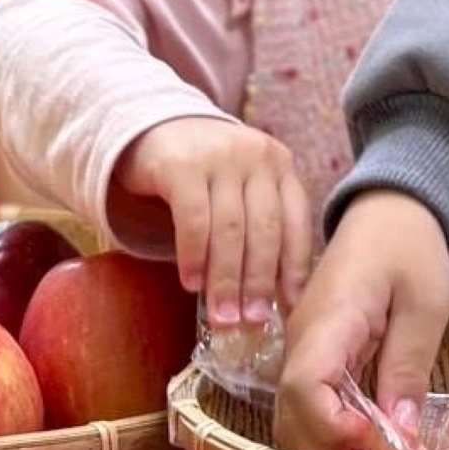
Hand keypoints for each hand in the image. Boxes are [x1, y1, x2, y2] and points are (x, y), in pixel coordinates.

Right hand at [114, 118, 310, 323]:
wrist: (153, 127)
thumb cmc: (204, 173)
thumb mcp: (241, 189)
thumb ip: (259, 226)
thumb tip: (275, 298)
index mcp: (280, 165)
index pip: (295, 222)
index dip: (295, 268)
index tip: (289, 307)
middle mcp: (256, 156)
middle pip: (264, 230)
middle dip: (258, 282)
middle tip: (250, 322)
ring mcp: (221, 156)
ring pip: (230, 229)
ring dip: (225, 279)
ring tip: (222, 316)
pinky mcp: (182, 164)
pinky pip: (193, 220)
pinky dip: (194, 256)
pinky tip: (191, 283)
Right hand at [274, 190, 448, 449]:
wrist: (391, 212)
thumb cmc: (412, 249)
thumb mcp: (426, 303)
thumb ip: (409, 364)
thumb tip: (400, 432)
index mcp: (328, 320)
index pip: (304, 385)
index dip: (330, 426)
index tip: (373, 439)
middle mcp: (301, 341)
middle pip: (290, 415)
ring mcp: (301, 350)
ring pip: (293, 419)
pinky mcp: (312, 358)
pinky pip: (307, 407)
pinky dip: (330, 435)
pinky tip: (369, 447)